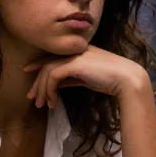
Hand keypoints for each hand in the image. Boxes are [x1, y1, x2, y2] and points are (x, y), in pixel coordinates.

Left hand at [23, 46, 148, 108]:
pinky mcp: (74, 64)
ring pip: (48, 70)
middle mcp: (73, 51)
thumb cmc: (111, 81)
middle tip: (31, 98)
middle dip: (37, 82)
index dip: (38, 65)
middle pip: (47, 64)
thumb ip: (72, 78)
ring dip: (43, 89)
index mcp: (77, 52)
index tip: (29, 74)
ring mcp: (74, 56)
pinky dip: (50, 89)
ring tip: (42, 105)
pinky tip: (53, 101)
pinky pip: (53, 76)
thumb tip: (57, 86)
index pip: (53, 57)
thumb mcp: (87, 79)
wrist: (126, 79)